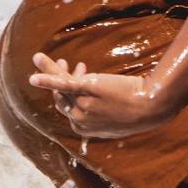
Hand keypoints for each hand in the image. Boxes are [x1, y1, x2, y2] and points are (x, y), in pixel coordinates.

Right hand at [28, 52, 171, 138]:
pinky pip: (61, 83)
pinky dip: (47, 77)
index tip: (77, 76)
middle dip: (60, 80)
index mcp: (83, 129)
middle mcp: (79, 120)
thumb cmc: (137, 110)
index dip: (66, 93)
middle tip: (66, 64)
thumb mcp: (113, 113)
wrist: (151, 106)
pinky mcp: (86, 89)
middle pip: (61, 98)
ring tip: (52, 59)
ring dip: (53, 71)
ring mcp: (81, 105)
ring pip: (60, 87)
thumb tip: (100, 109)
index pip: (66, 108)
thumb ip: (99, 112)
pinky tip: (35, 68)